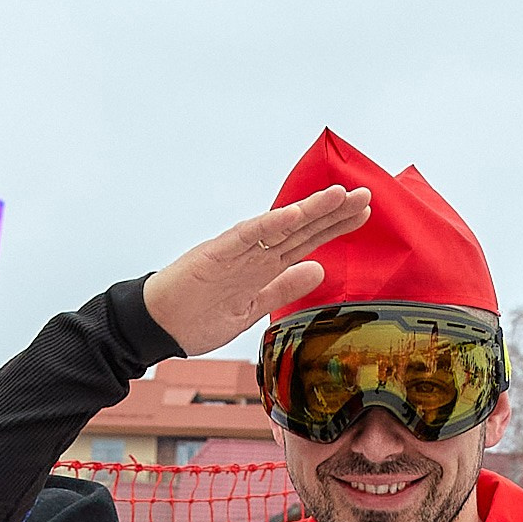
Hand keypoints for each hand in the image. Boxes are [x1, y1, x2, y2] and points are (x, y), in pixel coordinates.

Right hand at [142, 185, 371, 358]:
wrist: (158, 326)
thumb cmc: (197, 317)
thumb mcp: (251, 309)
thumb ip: (284, 287)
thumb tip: (318, 269)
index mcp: (263, 267)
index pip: (306, 241)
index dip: (334, 227)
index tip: (363, 214)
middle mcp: (254, 253)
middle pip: (301, 228)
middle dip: (332, 212)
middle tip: (365, 195)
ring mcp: (236, 251)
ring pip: (279, 225)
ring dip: (309, 210)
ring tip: (340, 195)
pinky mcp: (216, 253)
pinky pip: (248, 235)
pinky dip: (271, 223)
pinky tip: (296, 213)